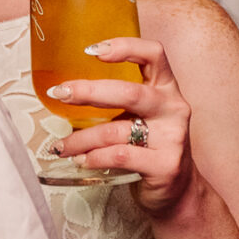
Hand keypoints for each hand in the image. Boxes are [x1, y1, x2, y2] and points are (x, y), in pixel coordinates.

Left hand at [46, 36, 194, 218]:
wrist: (178, 192)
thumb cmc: (150, 147)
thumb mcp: (141, 116)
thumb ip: (117, 101)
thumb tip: (66, 91)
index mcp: (167, 88)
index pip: (154, 54)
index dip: (125, 47)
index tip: (92, 50)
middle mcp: (174, 108)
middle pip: (129, 92)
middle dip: (89, 92)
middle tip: (60, 94)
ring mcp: (173, 137)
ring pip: (117, 130)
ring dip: (81, 138)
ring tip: (62, 146)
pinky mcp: (166, 164)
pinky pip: (120, 156)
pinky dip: (94, 158)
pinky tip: (81, 160)